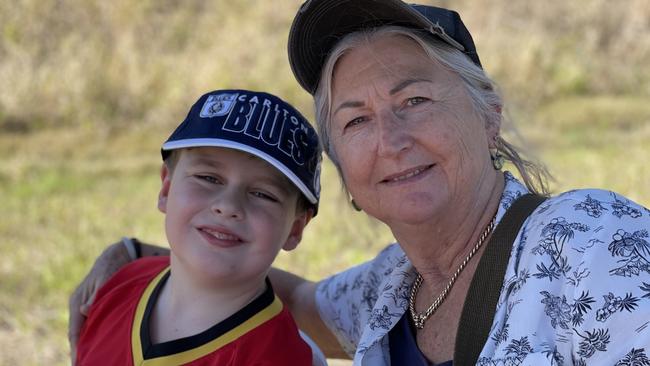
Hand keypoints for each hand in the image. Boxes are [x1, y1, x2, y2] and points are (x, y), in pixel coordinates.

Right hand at [68, 240, 131, 363]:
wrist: (117, 256)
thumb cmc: (111, 267)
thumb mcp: (105, 278)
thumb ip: (96, 295)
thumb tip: (85, 310)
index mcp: (76, 301)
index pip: (74, 331)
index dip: (76, 348)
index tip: (78, 361)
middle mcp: (79, 306)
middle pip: (78, 334)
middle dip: (80, 351)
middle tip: (85, 364)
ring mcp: (86, 307)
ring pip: (85, 331)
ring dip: (87, 345)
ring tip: (90, 360)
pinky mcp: (95, 307)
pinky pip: (93, 326)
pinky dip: (94, 337)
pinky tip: (100, 347)